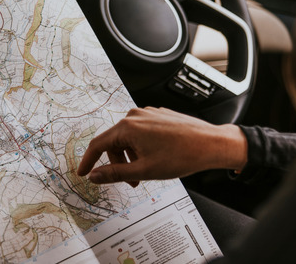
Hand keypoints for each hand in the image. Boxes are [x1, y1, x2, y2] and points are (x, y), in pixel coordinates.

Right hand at [76, 107, 247, 184]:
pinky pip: (141, 132)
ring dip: (132, 157)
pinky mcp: (159, 116)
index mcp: (128, 127)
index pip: (98, 144)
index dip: (88, 161)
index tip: (83, 173)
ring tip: (147, 171)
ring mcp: (148, 114)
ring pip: (128, 138)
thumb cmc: (182, 156)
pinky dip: (142, 147)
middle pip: (114, 142)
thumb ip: (115, 173)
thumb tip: (95, 176)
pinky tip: (157, 158)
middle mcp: (135, 116)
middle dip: (118, 163)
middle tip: (131, 182)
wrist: (211, 144)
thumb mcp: (144, 170)